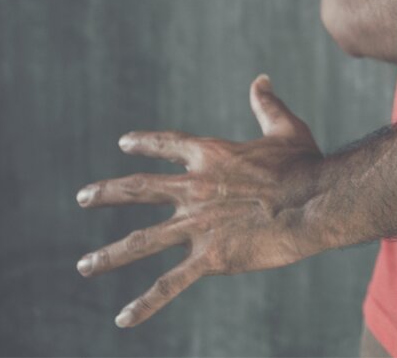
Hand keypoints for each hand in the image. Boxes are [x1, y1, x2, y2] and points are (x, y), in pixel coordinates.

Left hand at [75, 75, 324, 327]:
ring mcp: (198, 224)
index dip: (145, 143)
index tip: (124, 142)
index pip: (168, 145)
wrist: (314, 202)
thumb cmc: (304, 164)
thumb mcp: (284, 128)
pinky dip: (146, 302)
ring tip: (84, 266)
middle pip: (139, 189)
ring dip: (110, 255)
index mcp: (211, 155)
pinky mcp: (210, 256)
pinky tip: (124, 318)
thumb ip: (266, 104)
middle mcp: (195, 188)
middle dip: (107, 193)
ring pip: (142, 241)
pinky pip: (170, 284)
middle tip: (82, 196)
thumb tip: (261, 79)